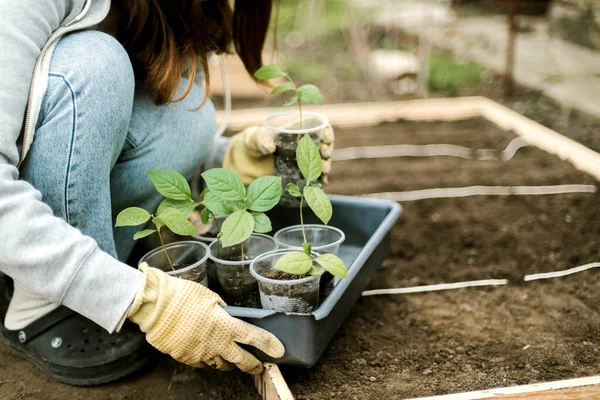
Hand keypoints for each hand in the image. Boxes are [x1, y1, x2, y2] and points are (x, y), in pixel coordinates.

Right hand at [128, 263, 284, 373]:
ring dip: (229, 363)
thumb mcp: (209, 296)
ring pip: (221, 364)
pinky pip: (201, 362)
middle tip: (259, 366)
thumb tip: (225, 314)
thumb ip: (221, 309)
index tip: (279, 351)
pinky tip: (206, 353)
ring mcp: (201, 353)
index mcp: (225, 325)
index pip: (254, 337)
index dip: (268, 344)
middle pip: (241, 360)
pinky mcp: (186, 358)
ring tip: (232, 360)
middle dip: (252, 365)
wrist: (155, 307)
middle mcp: (216, 343)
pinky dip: (207, 359)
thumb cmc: (182, 295)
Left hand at [223, 121, 334, 184]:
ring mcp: (302, 161)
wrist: (246, 162)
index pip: (318, 127)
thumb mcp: (254, 139)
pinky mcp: (299, 174)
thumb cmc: (252, 144)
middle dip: (327, 151)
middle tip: (324, 156)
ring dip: (325, 167)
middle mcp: (303, 145)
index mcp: (296, 131)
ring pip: (321, 162)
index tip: (326, 139)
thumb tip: (270, 147)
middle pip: (323, 145)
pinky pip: (314, 177)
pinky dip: (320, 180)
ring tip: (323, 172)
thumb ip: (261, 140)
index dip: (326, 131)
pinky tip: (321, 183)